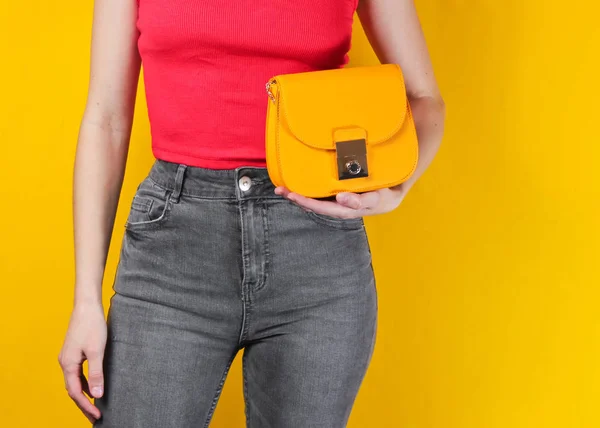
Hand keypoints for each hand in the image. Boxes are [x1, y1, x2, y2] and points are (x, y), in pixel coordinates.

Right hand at [58, 301, 106, 422]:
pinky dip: (85, 382)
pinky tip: (94, 386)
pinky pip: (77, 373)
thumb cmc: (92, 326)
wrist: (86, 306)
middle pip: (73, 390)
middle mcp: (65, 362)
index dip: (86, 406)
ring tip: (95, 405)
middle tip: (95, 416)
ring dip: (84, 394)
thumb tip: (97, 395)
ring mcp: (68, 357)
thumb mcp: (97, 351)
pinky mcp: (74, 352)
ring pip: (75, 382)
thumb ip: (96, 373)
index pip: (76, 392)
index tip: (97, 416)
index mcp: (68, 364)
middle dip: (84, 404)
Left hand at [275, 183, 408, 218]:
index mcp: (345, 209)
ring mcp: (337, 200)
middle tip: (281, 190)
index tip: (293, 196)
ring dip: (299, 193)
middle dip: (297, 198)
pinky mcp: (339, 192)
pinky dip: (308, 188)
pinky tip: (299, 182)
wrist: (394, 193)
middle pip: (314, 204)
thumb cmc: (385, 196)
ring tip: (283, 188)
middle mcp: (338, 206)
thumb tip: (342, 198)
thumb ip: (361, 200)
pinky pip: (320, 192)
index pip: (322, 207)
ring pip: (315, 198)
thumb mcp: (377, 198)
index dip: (307, 202)